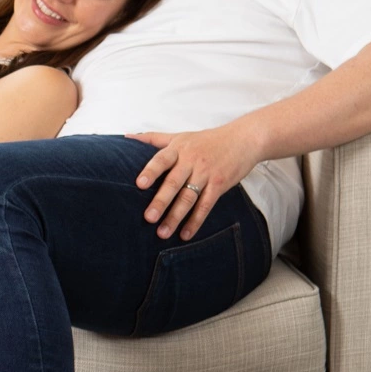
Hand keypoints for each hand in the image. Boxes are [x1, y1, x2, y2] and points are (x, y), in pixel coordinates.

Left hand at [129, 122, 264, 239]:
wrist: (244, 139)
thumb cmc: (207, 140)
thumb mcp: (180, 136)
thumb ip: (153, 139)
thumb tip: (126, 137)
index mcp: (178, 149)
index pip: (162, 159)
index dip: (151, 171)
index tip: (139, 184)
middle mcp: (191, 161)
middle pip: (174, 182)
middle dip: (161, 201)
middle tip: (148, 218)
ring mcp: (206, 174)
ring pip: (189, 197)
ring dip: (175, 217)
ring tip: (162, 233)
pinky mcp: (220, 185)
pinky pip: (206, 205)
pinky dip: (196, 221)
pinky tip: (185, 234)